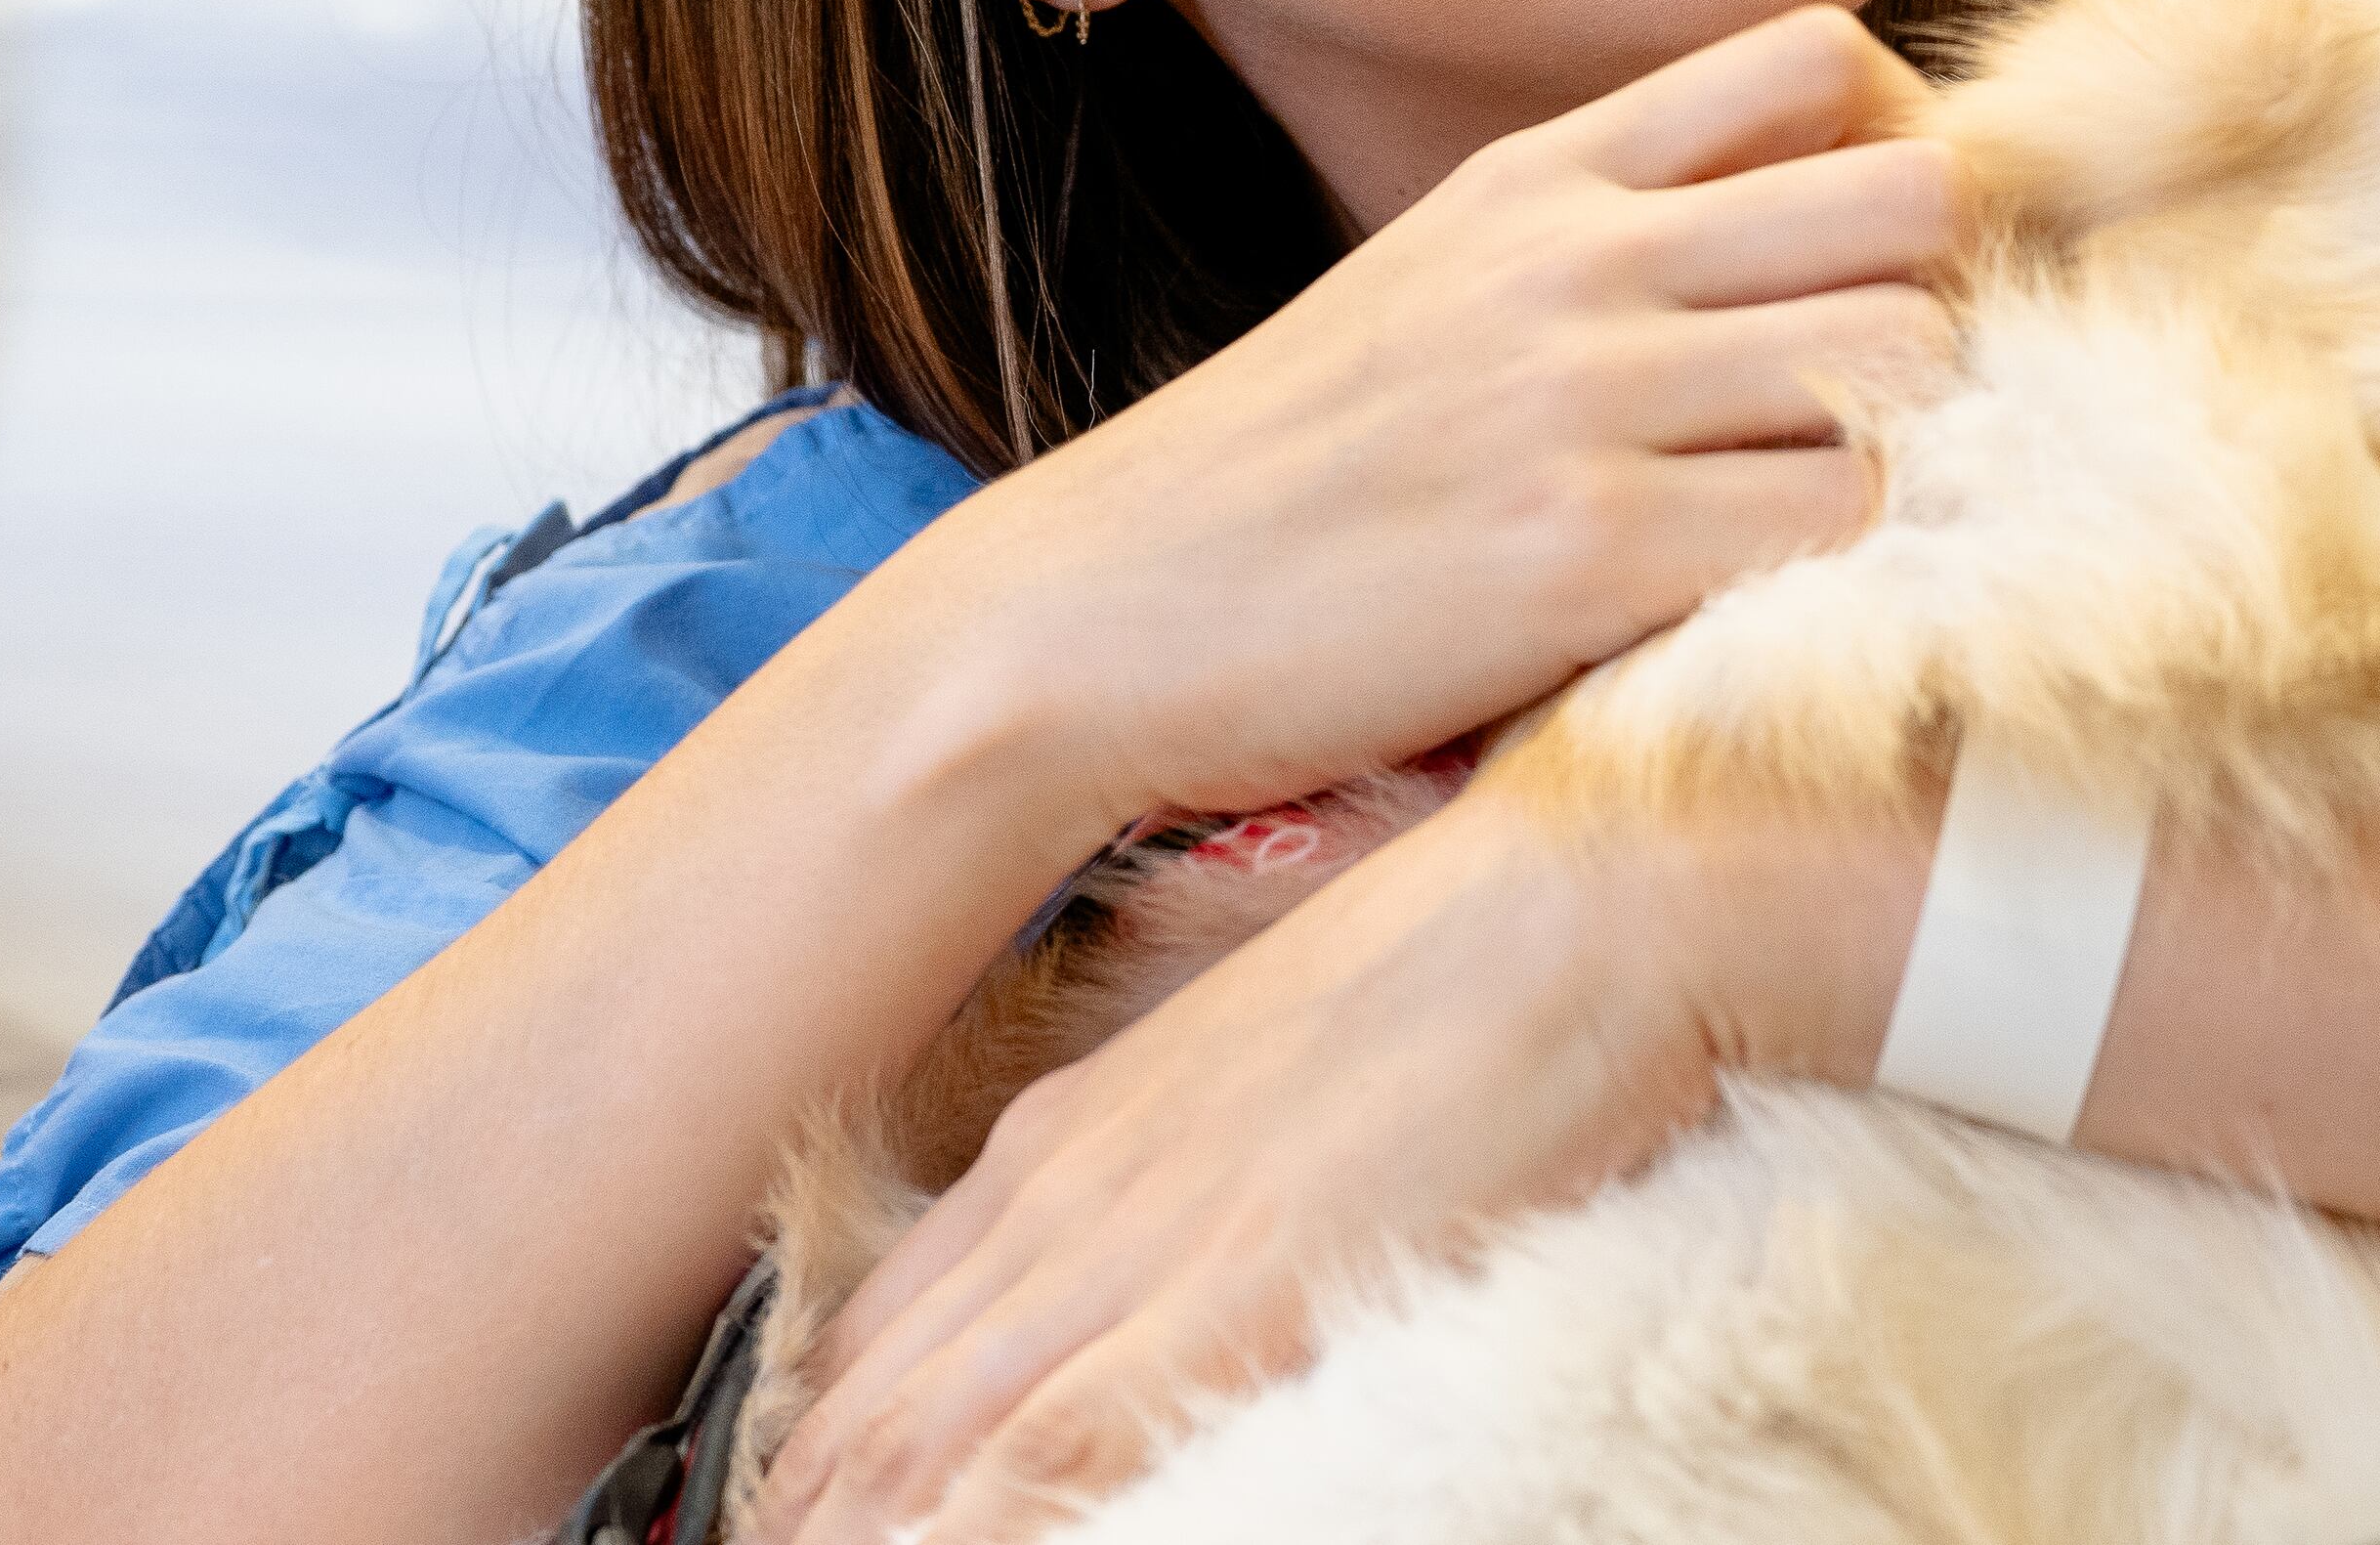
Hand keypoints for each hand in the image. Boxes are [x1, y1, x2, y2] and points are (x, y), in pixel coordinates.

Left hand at [751, 775, 1918, 1544]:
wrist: (1582, 899)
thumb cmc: (1466, 960)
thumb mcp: (1273, 1050)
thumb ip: (1184, 1149)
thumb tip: (1173, 1225)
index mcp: (1071, 1131)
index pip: (881, 1326)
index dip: (823, 1443)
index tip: (797, 1515)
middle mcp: (1067, 1190)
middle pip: (872, 1402)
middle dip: (811, 1503)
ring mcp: (1140, 1245)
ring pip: (925, 1445)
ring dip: (856, 1527)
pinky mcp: (1230, 1300)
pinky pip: (1048, 1460)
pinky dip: (969, 1530)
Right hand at [882, 4, 1962, 850]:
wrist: (1091, 614)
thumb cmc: (1283, 479)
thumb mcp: (1437, 287)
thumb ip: (1603, 243)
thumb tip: (1796, 244)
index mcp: (1544, 175)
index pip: (1824, 57)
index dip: (1901, 150)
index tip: (1877, 269)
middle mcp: (1580, 258)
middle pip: (1921, 195)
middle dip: (1955, 296)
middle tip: (1916, 408)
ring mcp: (1586, 399)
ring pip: (1914, 357)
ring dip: (1928, 444)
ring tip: (1864, 516)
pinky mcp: (1588, 554)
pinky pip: (1843, 524)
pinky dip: (1861, 572)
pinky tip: (1804, 607)